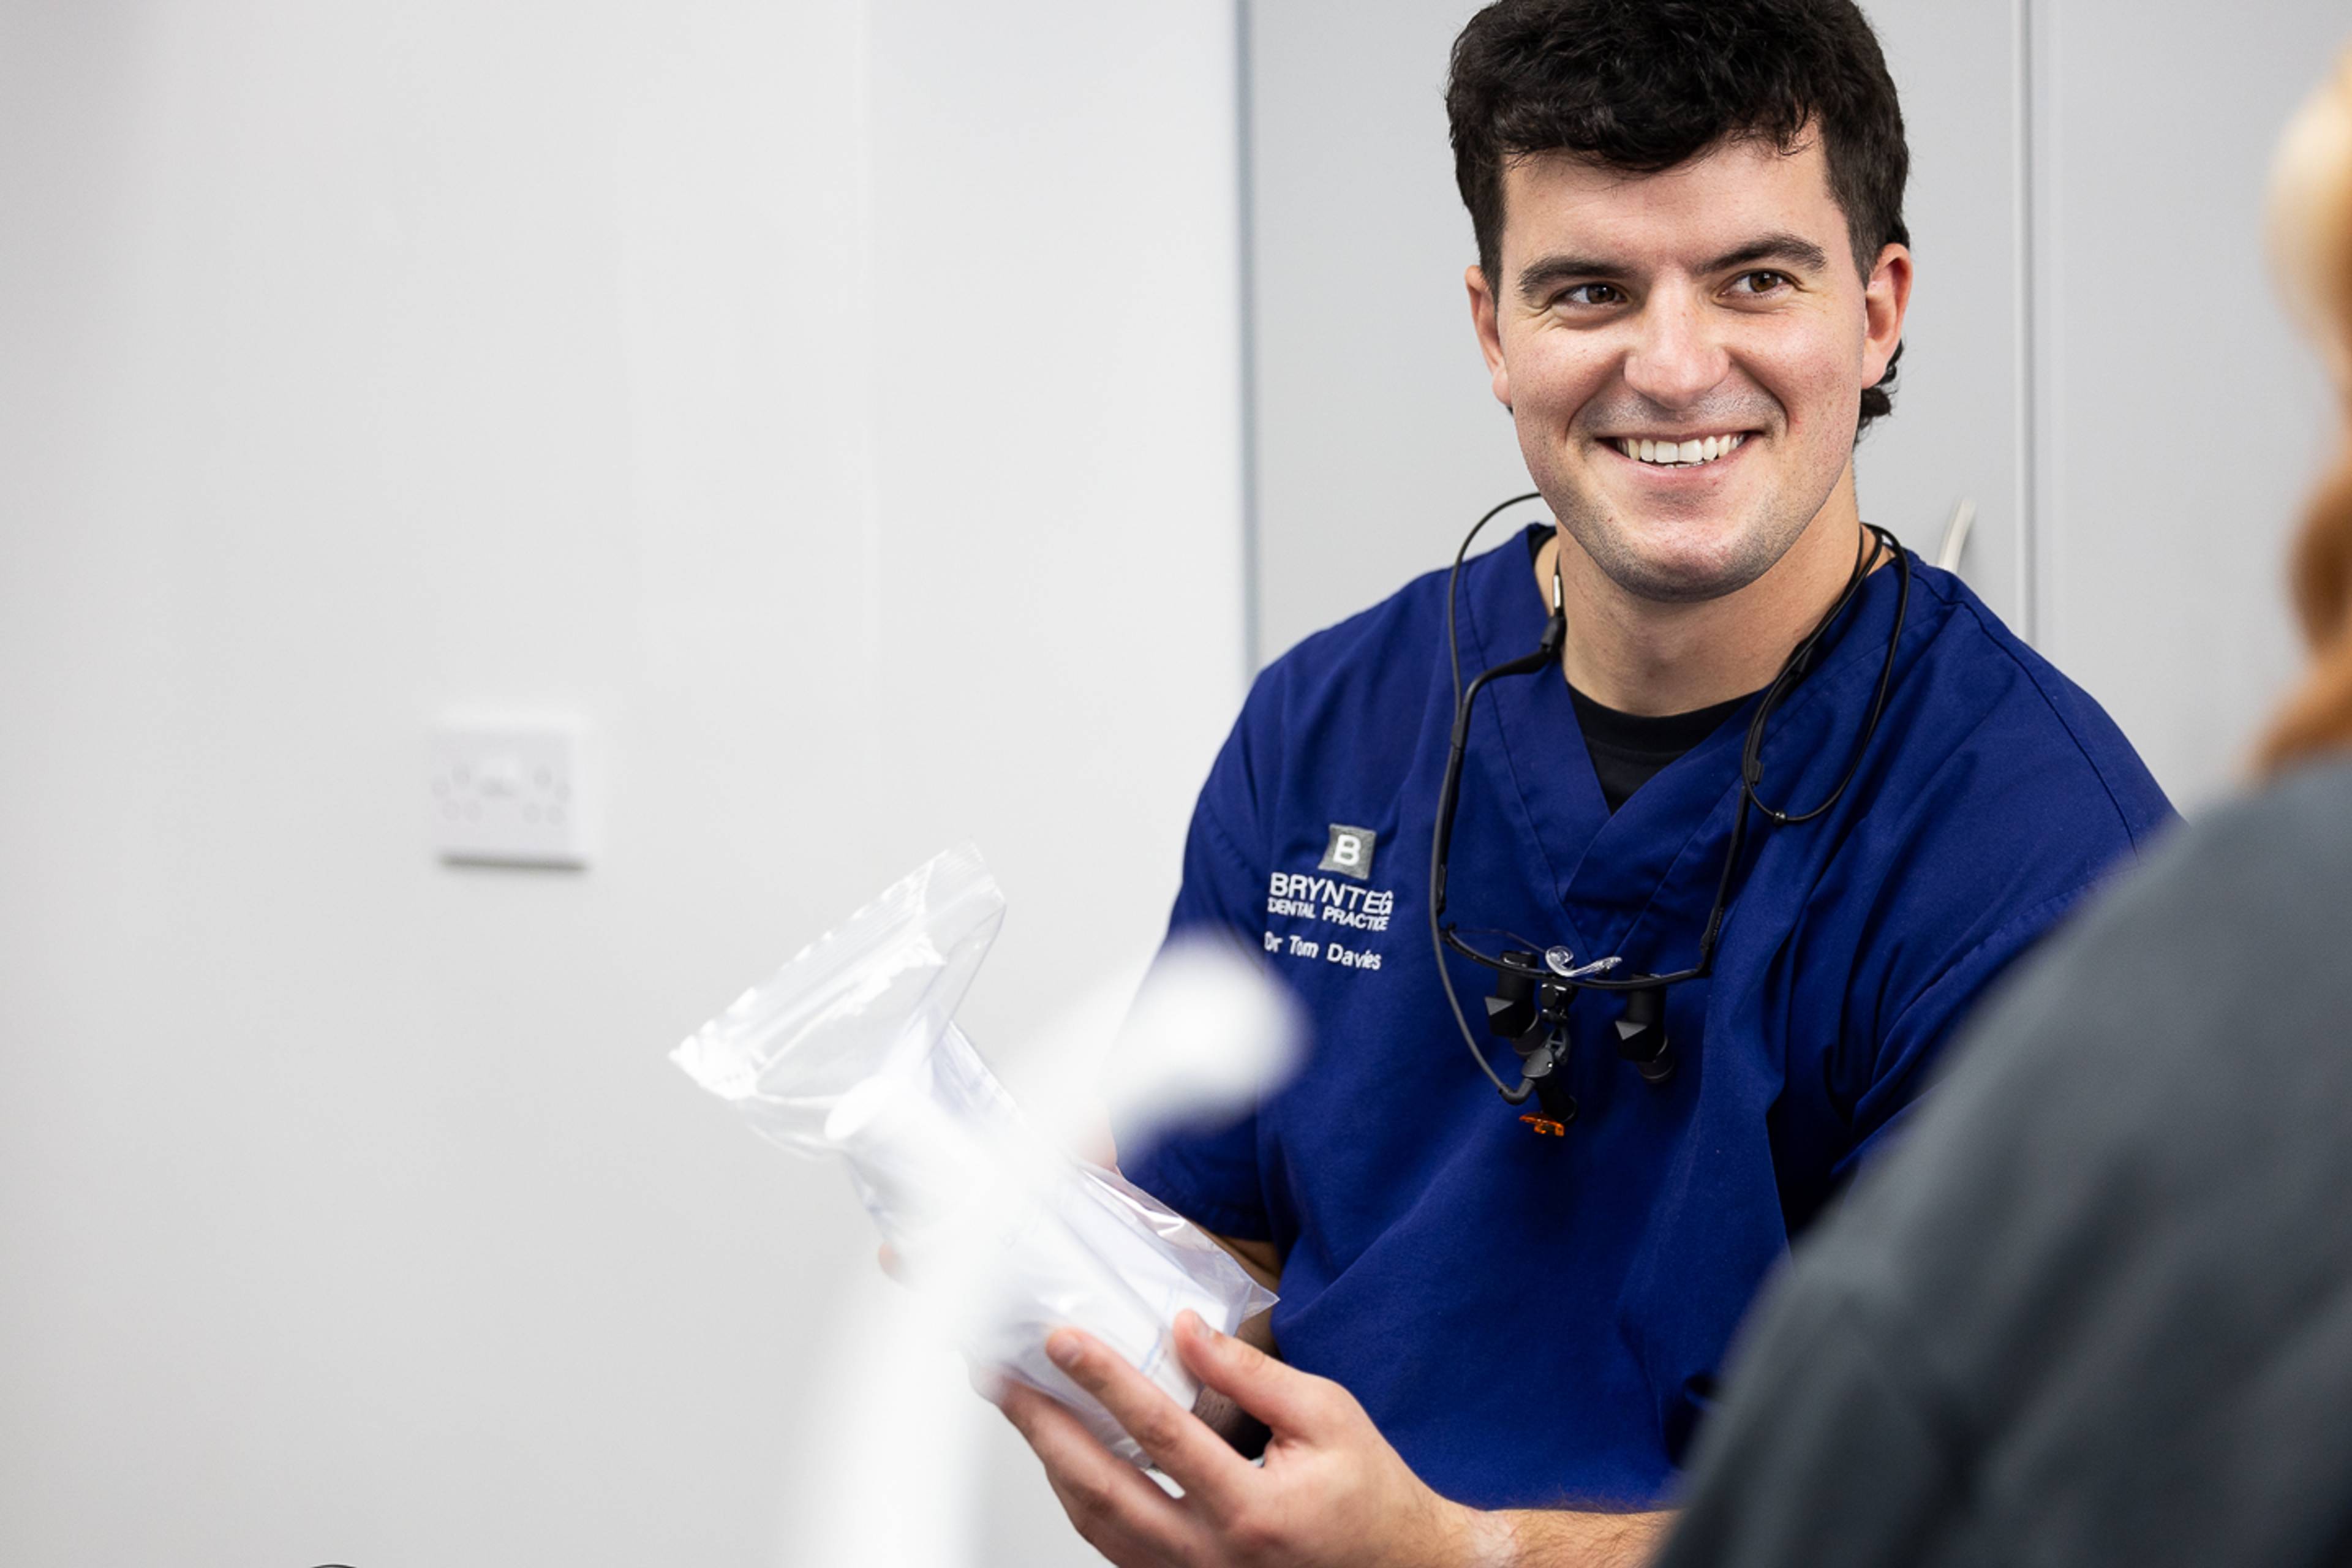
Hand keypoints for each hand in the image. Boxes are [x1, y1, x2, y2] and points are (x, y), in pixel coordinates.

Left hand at [997, 1310, 1513, 1567]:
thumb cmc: (1370, 1497)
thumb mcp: (1329, 1417)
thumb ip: (1252, 1376)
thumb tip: (1186, 1333)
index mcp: (1250, 1509)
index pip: (1158, 1433)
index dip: (1103, 1381)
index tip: (1062, 1341)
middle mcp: (1210, 1556)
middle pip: (1099, 1487)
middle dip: (1040, 1426)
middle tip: (1001, 1378)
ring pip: (1095, 1525)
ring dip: (1049, 1463)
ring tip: (1020, 1409)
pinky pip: (1112, 1547)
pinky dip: (1078, 1501)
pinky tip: (1062, 1461)